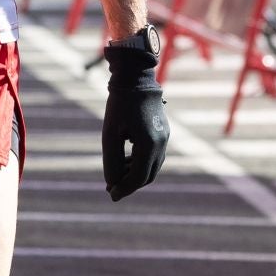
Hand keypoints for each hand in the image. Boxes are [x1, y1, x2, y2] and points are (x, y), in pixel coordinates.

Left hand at [103, 43, 168, 199]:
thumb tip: (112, 183)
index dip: (124, 188)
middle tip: (112, 188)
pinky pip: (154, 155)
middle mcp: (162, 143)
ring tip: (116, 176)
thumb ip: (112, 160)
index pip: (139, 177)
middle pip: (149, 175)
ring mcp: (165, 137)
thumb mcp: (110, 134)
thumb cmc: (119, 105)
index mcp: (150, 145)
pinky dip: (141, 163)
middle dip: (130, 184)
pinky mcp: (163, 132)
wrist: (135, 80)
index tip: (111, 195)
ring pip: (153, 166)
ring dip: (135, 174)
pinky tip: (126, 163)